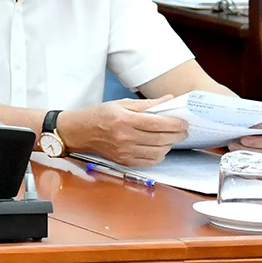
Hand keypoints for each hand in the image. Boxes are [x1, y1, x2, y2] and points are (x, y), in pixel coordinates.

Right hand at [57, 99, 189, 166]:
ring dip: (169, 145)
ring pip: (159, 152)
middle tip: (183, 130)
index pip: (158, 123)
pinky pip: (150, 162)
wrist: (77, 132)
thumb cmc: (98, 115)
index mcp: (124, 119)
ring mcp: (124, 151)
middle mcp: (125, 137)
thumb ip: (146, 104)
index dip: (176, 123)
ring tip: (170, 138)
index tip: (184, 122)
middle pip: (162, 138)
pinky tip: (158, 148)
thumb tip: (169, 100)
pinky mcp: (124, 161)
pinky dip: (159, 156)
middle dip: (178, 134)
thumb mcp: (120, 103)